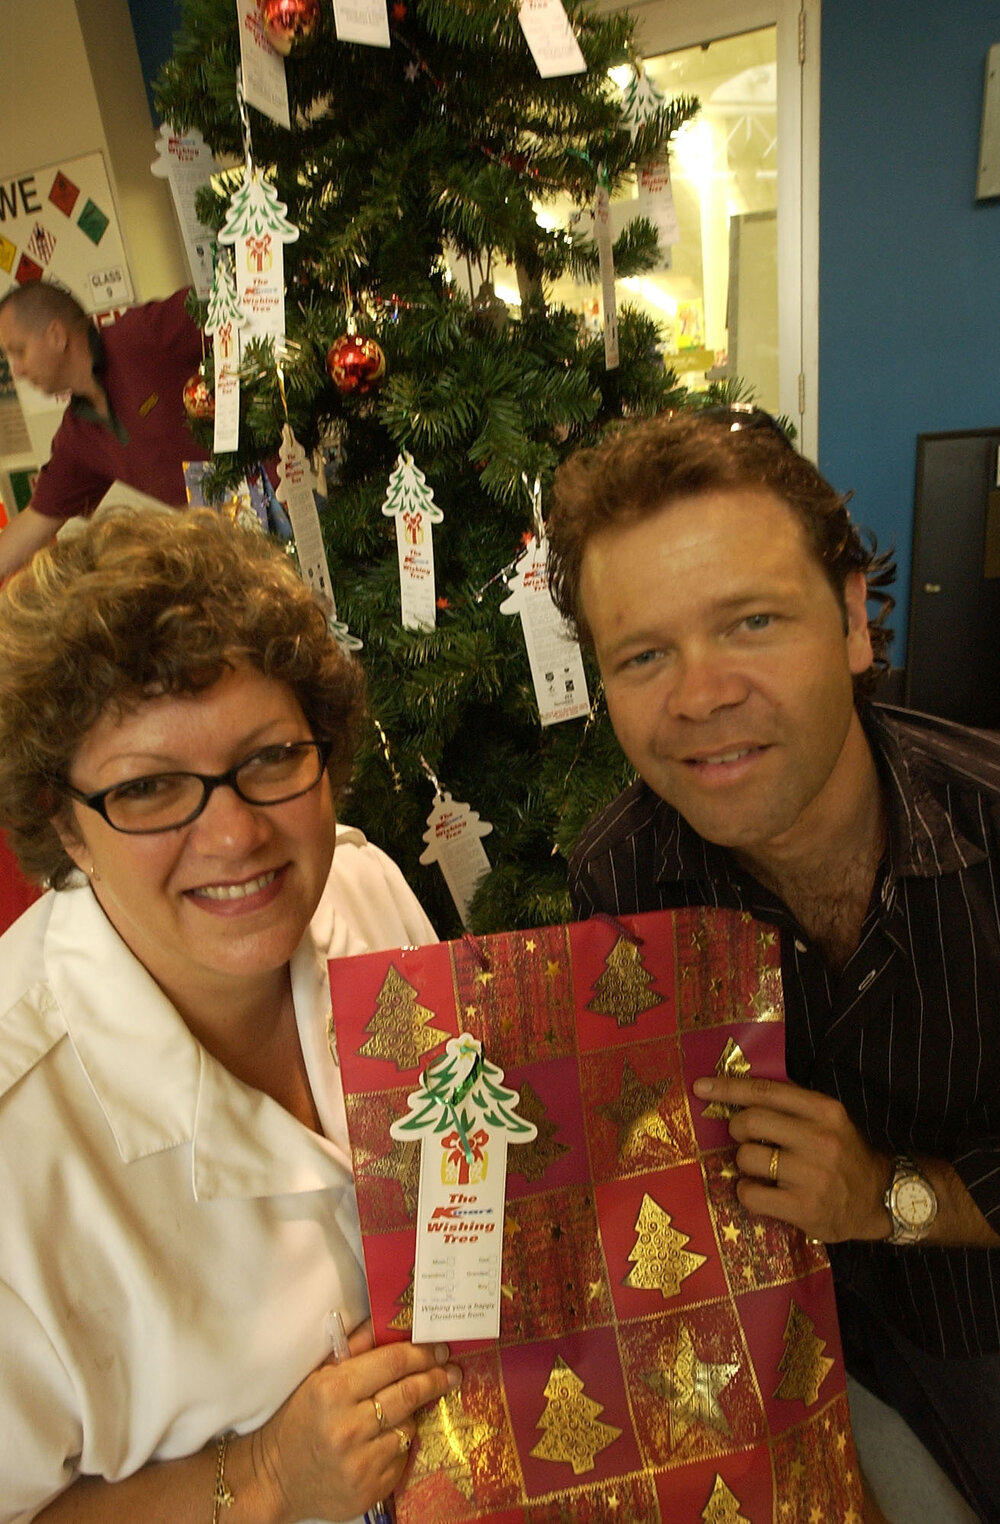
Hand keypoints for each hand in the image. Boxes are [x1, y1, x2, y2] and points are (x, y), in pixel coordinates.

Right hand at [251, 1333, 460, 1523]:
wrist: (275, 1478)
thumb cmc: (298, 1420)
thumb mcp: (318, 1378)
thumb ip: (354, 1349)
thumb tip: (388, 1322)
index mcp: (333, 1391)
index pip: (392, 1363)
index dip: (421, 1353)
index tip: (440, 1349)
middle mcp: (349, 1427)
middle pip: (408, 1393)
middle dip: (434, 1378)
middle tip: (451, 1371)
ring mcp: (361, 1463)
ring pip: (408, 1427)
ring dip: (411, 1415)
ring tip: (400, 1411)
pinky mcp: (370, 1491)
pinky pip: (400, 1458)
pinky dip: (398, 1445)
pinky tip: (383, 1441)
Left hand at [692, 1073, 890, 1243]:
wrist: (879, 1200)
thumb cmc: (844, 1154)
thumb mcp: (828, 1120)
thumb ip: (791, 1106)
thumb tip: (737, 1095)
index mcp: (825, 1110)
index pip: (766, 1091)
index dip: (728, 1088)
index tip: (701, 1087)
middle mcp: (820, 1139)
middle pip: (749, 1121)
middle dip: (737, 1129)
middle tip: (746, 1139)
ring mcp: (812, 1175)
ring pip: (746, 1158)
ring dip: (745, 1164)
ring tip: (764, 1170)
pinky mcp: (804, 1208)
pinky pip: (749, 1194)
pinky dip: (748, 1192)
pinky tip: (764, 1193)